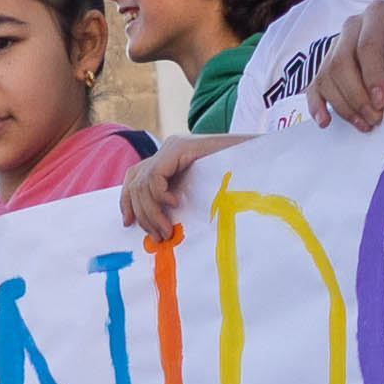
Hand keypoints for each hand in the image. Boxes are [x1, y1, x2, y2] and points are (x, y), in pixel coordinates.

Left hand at [116, 131, 232, 248]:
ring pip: (142, 183)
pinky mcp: (179, 148)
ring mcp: (172, 147)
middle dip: (142, 215)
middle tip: (158, 236)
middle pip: (135, 183)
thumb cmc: (235, 181)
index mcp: (168, 159)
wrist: (256, 157)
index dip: (127, 201)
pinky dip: (160, 195)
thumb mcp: (198, 194)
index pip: (134, 177)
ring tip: (167, 230)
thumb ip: (178, 200)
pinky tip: (176, 205)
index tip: (128, 224)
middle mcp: (167, 150)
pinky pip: (155, 176)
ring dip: (151, 213)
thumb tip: (156, 227)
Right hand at [307, 0, 383, 131]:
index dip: (372, 78)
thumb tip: (371, 106)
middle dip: (356, 96)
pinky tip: (324, 122)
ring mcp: (338, 44)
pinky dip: (318, 105)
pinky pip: (317, 85)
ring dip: (343, 106)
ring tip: (364, 125)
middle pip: (341, 63)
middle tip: (375, 120)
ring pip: (327, 76)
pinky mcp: (330, 64)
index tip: (383, 104)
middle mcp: (353, 26)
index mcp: (378, 14)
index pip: (366, 47)